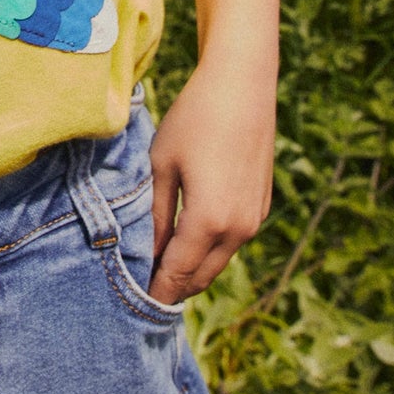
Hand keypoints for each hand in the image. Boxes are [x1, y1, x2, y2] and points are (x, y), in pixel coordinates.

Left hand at [148, 55, 275, 304]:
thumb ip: (156, 214)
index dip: (156, 292)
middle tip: (143, 292)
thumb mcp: (161, 166)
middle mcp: (238, 229)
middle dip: (174, 287)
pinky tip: (188, 240)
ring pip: (219, 261)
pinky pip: (232, 241)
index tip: (132, 307)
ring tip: (161, 267)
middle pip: (201, 277)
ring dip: (193, 269)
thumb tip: (150, 253)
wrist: (241, 86)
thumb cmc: (193, 120)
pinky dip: (210, 249)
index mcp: (209, 222)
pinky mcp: (261, 206)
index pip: (177, 273)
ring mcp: (255, 219)